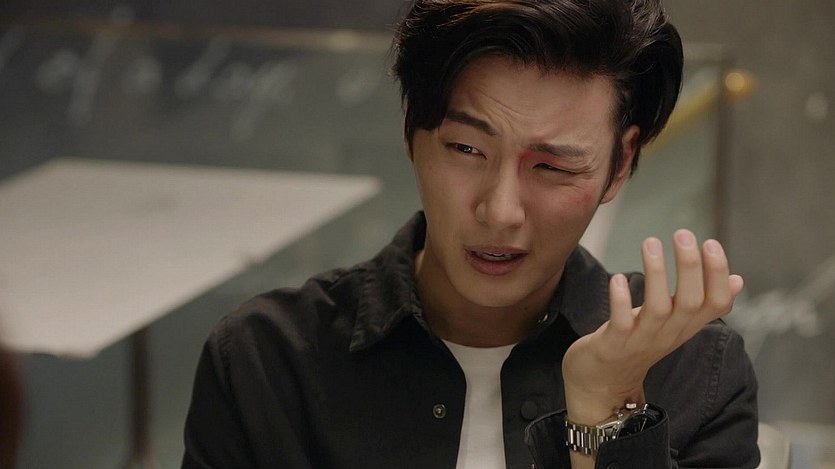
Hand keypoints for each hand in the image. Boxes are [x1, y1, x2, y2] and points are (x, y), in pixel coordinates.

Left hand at [562, 229, 743, 426]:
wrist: (602, 386)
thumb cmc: (637, 346)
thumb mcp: (675, 325)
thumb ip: (702, 302)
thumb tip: (738, 279)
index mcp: (686, 327)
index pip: (717, 304)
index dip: (718, 275)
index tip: (711, 243)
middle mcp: (669, 334)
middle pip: (691, 302)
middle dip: (690, 266)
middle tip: (684, 234)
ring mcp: (641, 341)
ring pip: (658, 309)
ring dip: (656, 275)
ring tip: (651, 242)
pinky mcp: (613, 346)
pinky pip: (621, 323)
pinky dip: (621, 301)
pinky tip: (618, 278)